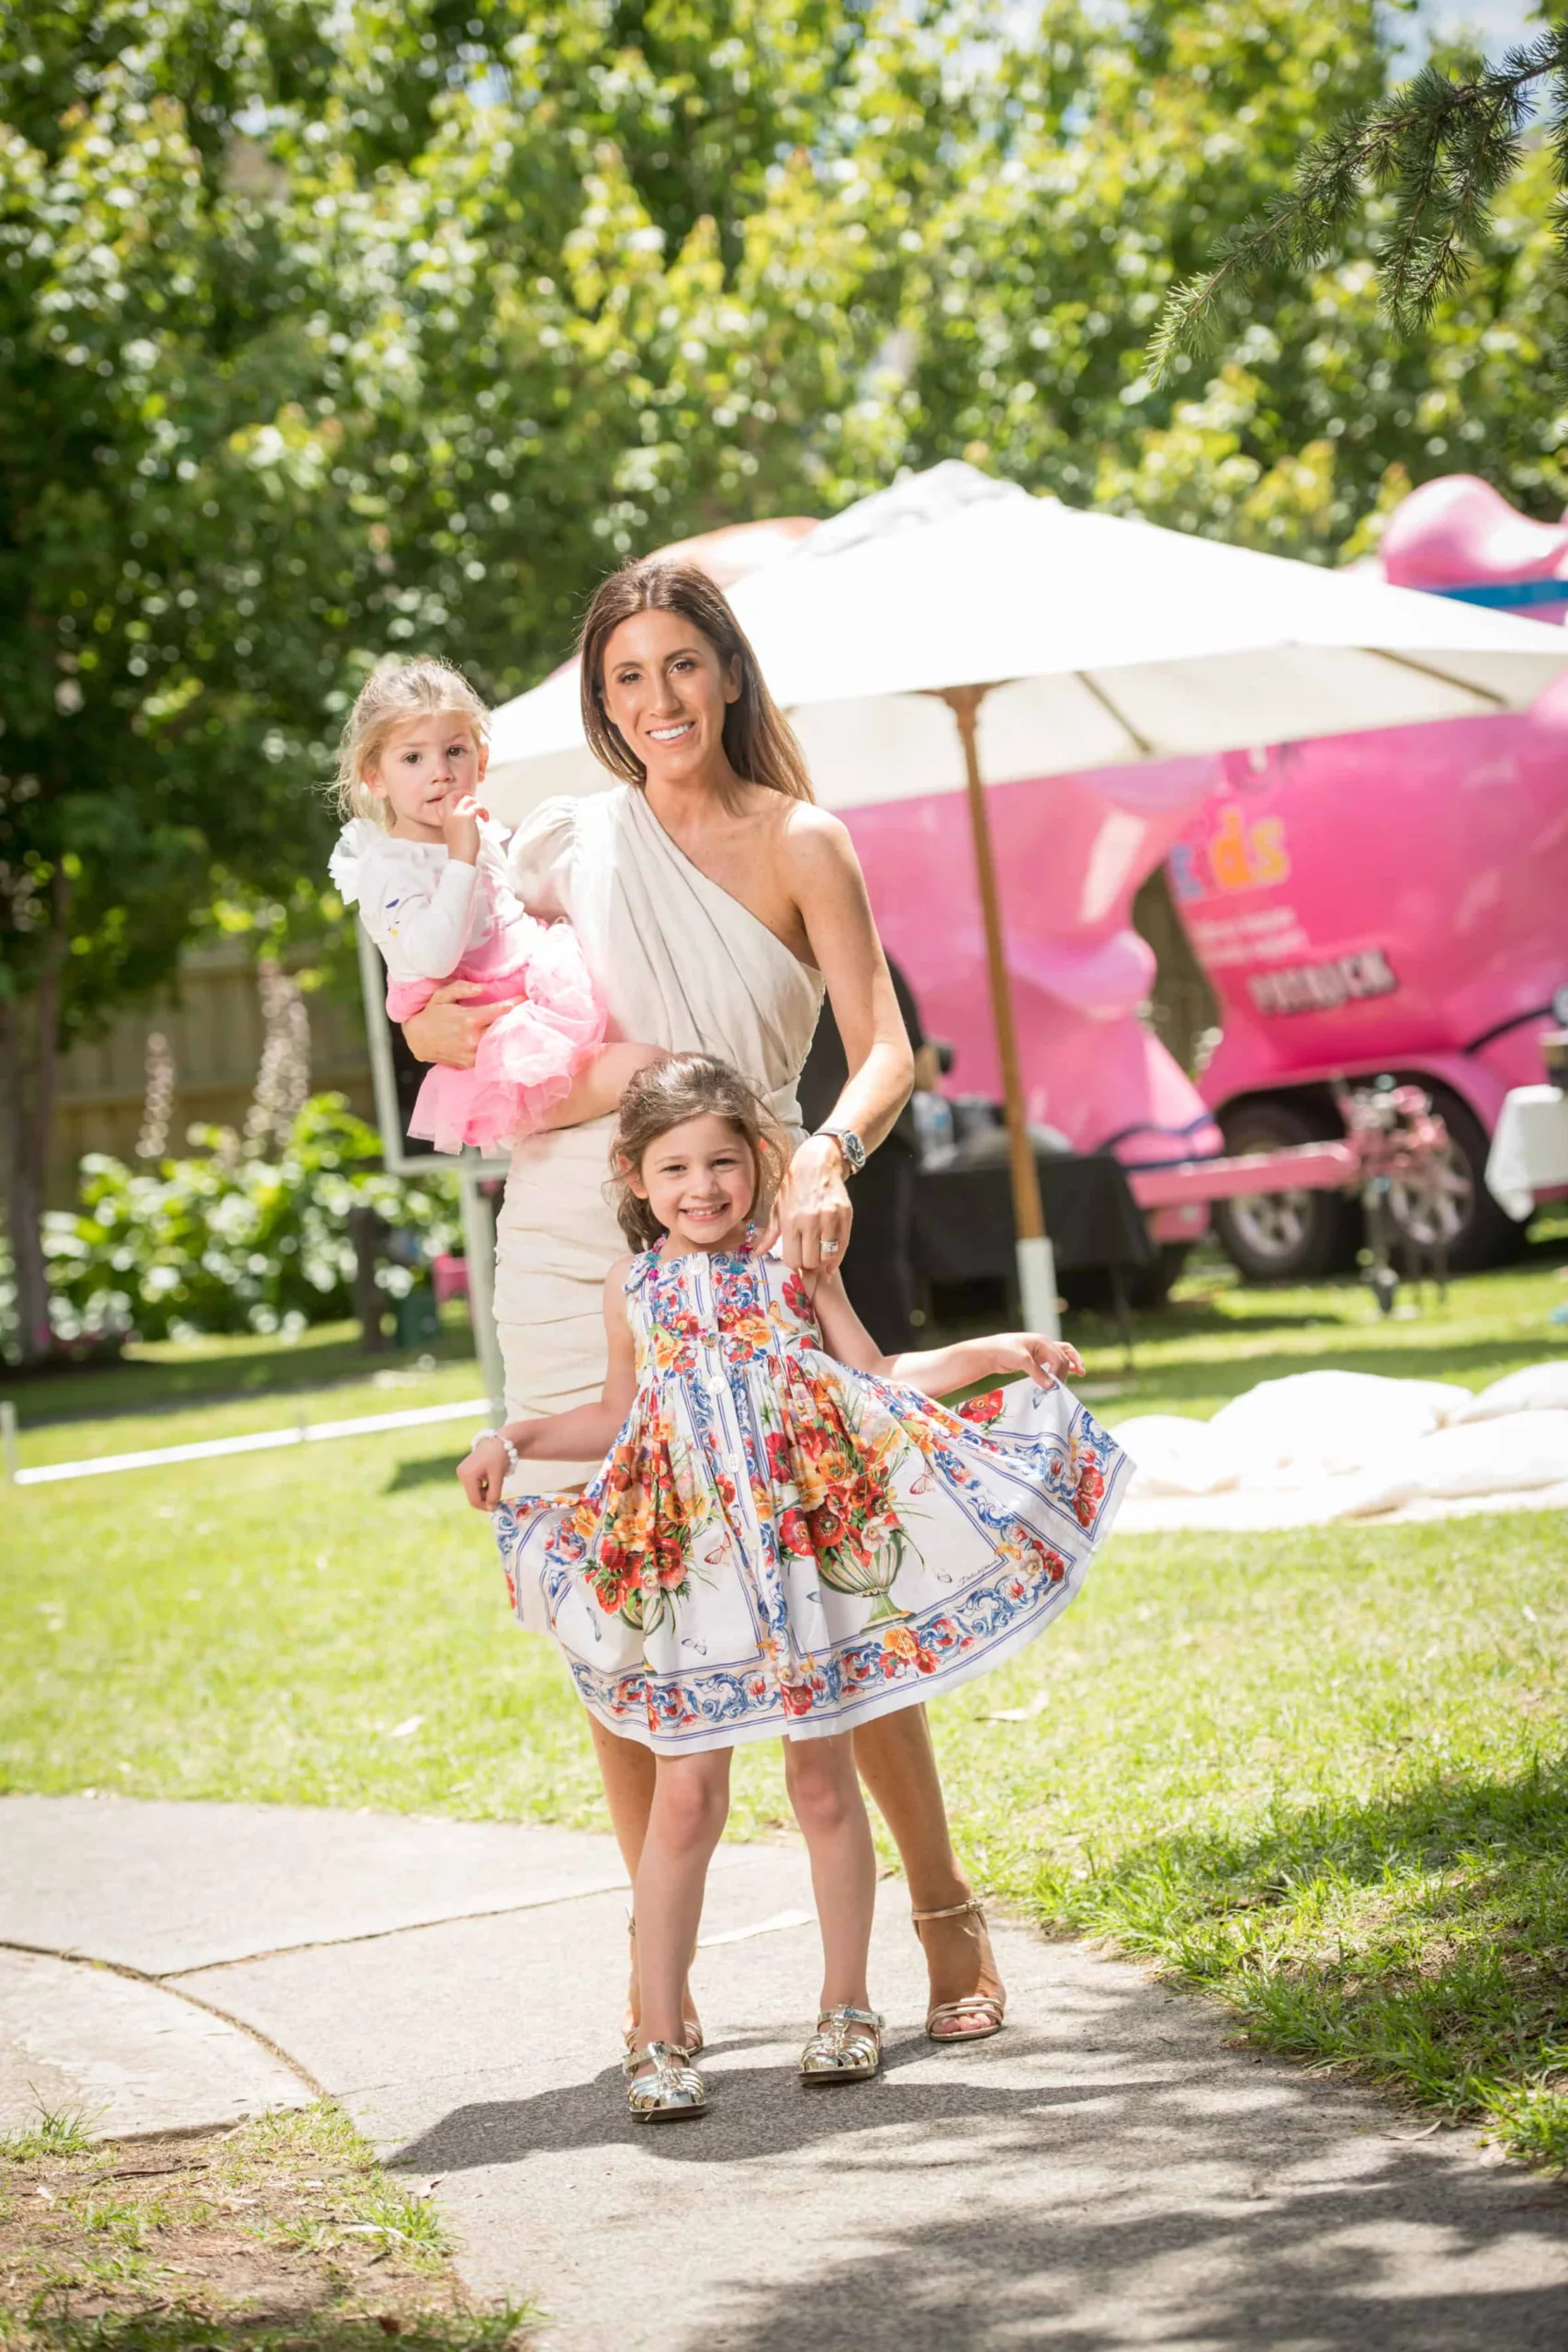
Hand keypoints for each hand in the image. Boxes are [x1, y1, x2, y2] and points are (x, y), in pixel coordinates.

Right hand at [402, 978, 518, 1069]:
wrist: (417, 1039)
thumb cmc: (431, 1014)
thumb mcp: (442, 995)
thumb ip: (462, 988)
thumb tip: (483, 989)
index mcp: (469, 1019)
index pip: (501, 1011)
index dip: (516, 1003)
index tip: (526, 998)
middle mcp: (473, 1039)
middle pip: (506, 1030)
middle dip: (518, 1021)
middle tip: (528, 1013)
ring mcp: (473, 1054)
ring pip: (500, 1045)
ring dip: (510, 1036)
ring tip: (520, 1027)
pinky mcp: (470, 1064)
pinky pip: (491, 1056)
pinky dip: (499, 1048)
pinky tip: (504, 1041)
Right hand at [441, 791, 482, 865]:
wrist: (461, 857)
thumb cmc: (460, 846)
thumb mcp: (454, 829)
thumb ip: (458, 819)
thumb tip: (470, 811)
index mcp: (444, 817)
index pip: (446, 798)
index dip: (457, 797)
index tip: (466, 805)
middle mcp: (449, 813)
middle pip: (455, 794)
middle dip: (467, 796)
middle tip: (475, 806)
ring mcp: (457, 814)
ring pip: (468, 799)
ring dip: (478, 805)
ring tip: (482, 815)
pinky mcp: (467, 817)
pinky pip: (477, 806)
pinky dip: (484, 811)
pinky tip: (486, 819)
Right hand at [457, 1437, 509, 1510]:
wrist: (500, 1442)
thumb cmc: (499, 1458)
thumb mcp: (498, 1478)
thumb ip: (494, 1494)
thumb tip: (491, 1508)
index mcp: (467, 1475)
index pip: (474, 1500)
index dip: (485, 1507)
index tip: (497, 1508)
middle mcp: (461, 1474)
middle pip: (473, 1496)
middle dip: (486, 1498)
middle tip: (499, 1494)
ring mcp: (462, 1472)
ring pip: (474, 1492)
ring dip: (485, 1492)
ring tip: (496, 1482)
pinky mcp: (466, 1471)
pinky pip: (474, 1485)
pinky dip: (483, 1486)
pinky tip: (491, 1479)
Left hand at [778, 1132, 852, 1271]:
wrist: (817, 1164)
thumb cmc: (794, 1187)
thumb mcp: (777, 1208)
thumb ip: (769, 1234)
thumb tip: (758, 1253)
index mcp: (790, 1221)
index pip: (793, 1259)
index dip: (794, 1263)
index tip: (796, 1258)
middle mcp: (810, 1221)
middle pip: (811, 1261)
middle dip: (808, 1263)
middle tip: (808, 1257)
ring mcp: (830, 1218)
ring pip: (827, 1256)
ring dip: (823, 1260)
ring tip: (819, 1254)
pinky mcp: (845, 1215)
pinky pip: (843, 1246)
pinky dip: (837, 1256)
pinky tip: (831, 1258)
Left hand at [992, 1333, 1084, 1389]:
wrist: (990, 1353)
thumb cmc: (1004, 1351)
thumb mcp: (1022, 1361)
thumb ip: (1038, 1373)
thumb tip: (1051, 1386)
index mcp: (1042, 1341)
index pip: (1058, 1357)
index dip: (1059, 1372)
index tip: (1054, 1385)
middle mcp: (1044, 1345)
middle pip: (1063, 1357)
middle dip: (1065, 1371)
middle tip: (1061, 1387)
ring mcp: (1041, 1352)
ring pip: (1062, 1356)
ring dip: (1071, 1364)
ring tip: (1081, 1373)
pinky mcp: (1037, 1360)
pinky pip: (1054, 1363)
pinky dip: (1062, 1367)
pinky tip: (1071, 1372)